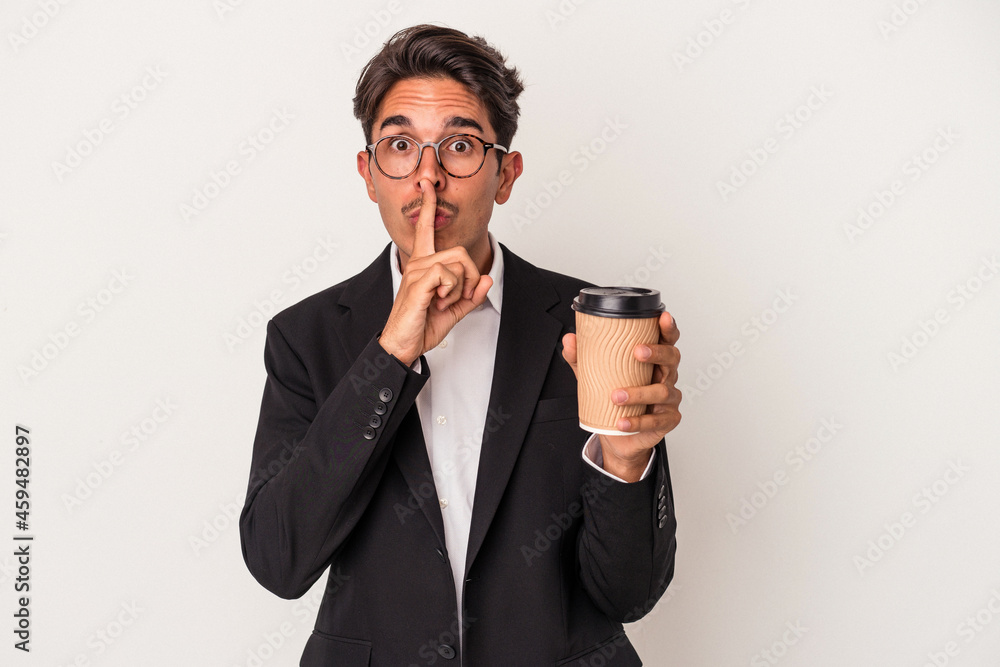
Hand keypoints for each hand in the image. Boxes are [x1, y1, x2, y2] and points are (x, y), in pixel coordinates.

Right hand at [378, 179, 492, 365]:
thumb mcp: (455, 310)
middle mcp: (419, 263)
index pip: (425, 229)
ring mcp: (417, 271)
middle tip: (456, 298)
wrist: (403, 345)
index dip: (428, 206)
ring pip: (458, 264)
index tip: (426, 186)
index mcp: (424, 265)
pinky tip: (438, 303)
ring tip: (442, 303)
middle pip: (461, 253)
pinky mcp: (419, 282)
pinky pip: (448, 274)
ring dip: (460, 289)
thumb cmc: (422, 326)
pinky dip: (452, 292)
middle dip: (470, 278)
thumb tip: (487, 278)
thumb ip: (472, 294)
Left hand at [562, 311, 680, 481]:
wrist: (620, 436)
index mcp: (654, 360)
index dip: (668, 328)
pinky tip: (622, 421)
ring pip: (662, 391)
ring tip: (616, 396)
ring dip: (639, 393)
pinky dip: (637, 421)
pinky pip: (656, 419)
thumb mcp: (596, 376)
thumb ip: (582, 358)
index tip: (663, 318)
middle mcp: (666, 375)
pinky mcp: (668, 419)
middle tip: (638, 352)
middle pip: (672, 358)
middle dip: (657, 352)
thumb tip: (569, 340)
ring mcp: (669, 398)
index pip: (666, 339)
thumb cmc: (614, 400)